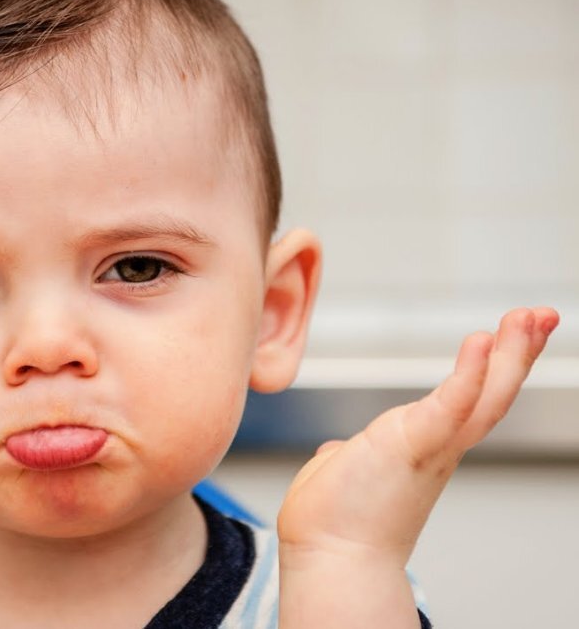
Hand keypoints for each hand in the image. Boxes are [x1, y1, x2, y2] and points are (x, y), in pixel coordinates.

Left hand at [278, 307, 558, 563]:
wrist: (330, 558)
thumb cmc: (334, 520)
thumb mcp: (344, 471)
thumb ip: (348, 455)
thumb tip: (336, 453)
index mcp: (424, 446)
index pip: (471, 399)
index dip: (494, 367)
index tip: (508, 332)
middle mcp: (439, 448)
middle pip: (494, 393)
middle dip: (519, 351)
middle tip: (542, 314)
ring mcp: (431, 447)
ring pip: (485, 396)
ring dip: (510, 354)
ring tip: (527, 317)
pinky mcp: (412, 445)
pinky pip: (449, 404)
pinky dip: (469, 372)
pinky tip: (481, 339)